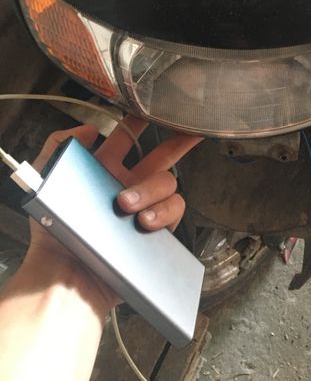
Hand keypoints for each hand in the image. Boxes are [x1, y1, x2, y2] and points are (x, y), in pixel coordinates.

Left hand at [26, 116, 201, 312]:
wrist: (65, 277)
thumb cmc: (51, 236)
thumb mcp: (43, 181)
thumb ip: (57, 146)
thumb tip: (88, 129)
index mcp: (105, 171)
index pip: (128, 137)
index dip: (140, 121)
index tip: (150, 109)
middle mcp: (129, 186)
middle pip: (163, 155)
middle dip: (179, 140)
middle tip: (191, 131)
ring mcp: (145, 208)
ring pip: (167, 183)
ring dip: (151, 189)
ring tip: (128, 205)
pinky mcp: (156, 231)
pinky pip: (174, 211)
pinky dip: (163, 212)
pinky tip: (145, 221)